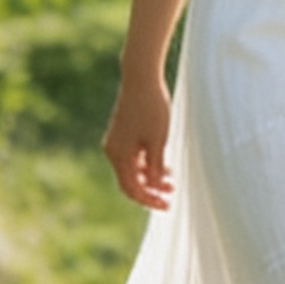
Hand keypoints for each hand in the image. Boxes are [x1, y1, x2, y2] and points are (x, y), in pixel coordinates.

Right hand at [104, 66, 173, 211]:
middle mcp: (113, 150)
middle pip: (130, 182)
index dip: (148, 200)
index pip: (131, 189)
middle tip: (170, 198)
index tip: (166, 205)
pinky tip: (164, 166)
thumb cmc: (152, 108)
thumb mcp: (158, 140)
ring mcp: (116, 142)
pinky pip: (133, 157)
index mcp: (119, 154)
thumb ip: (155, 166)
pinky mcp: (122, 134)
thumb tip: (152, 187)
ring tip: (171, 182)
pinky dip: (146, 164)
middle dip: (149, 191)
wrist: (141, 78)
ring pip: (132, 169)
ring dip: (150, 178)